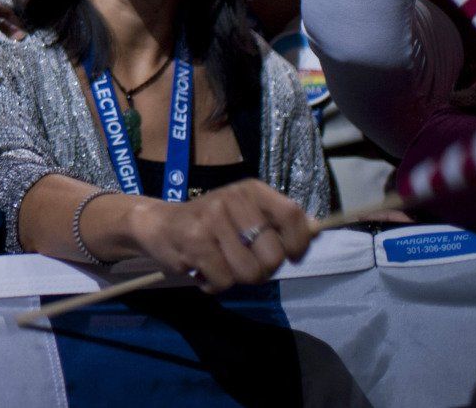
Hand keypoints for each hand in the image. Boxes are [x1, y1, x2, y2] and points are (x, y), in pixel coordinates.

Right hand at [127, 179, 313, 292]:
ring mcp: (212, 219)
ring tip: (221, 264)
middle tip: (242, 262)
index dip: (298, 244)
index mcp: (251, 190)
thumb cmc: (211, 223)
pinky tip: (204, 270)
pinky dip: (215, 284)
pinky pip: (224, 281)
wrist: (157, 224)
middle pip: (273, 256)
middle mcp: (233, 198)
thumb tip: (318, 229)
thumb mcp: (246, 214)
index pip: (293, 216)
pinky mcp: (195, 241)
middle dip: (262, 270)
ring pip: (249, 273)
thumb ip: (278, 223)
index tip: (290, 255)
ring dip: (236, 279)